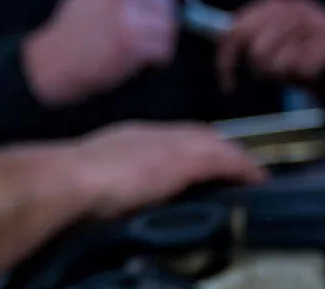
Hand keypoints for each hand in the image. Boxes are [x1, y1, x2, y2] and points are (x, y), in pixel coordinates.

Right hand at [20, 0, 186, 108]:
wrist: (53, 62)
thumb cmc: (73, 27)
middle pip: (167, 1)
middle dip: (163, 21)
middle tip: (143, 38)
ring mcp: (128, 13)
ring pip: (169, 27)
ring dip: (159, 44)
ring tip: (134, 51)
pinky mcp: (133, 40)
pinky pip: (164, 51)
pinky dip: (155, 63)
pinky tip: (133, 64)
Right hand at [57, 121, 266, 219]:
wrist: (69, 178)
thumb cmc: (71, 183)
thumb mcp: (97, 171)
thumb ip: (115, 175)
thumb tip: (120, 190)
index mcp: (131, 135)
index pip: (173, 133)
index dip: (195, 141)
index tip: (209, 152)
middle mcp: (153, 133)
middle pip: (198, 134)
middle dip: (220, 147)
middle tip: (239, 163)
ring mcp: (169, 145)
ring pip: (215, 144)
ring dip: (236, 157)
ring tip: (252, 172)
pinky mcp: (182, 162)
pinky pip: (224, 160)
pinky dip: (242, 167)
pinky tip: (255, 177)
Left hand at [216, 0, 324, 101]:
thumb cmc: (311, 58)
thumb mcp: (278, 45)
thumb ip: (252, 40)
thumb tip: (221, 39)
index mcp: (277, 3)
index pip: (236, 30)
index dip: (226, 59)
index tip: (227, 84)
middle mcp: (295, 6)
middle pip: (256, 51)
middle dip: (266, 72)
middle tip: (284, 74)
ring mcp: (316, 21)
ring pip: (277, 63)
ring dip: (289, 77)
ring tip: (303, 71)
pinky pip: (301, 70)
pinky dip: (307, 80)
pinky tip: (319, 73)